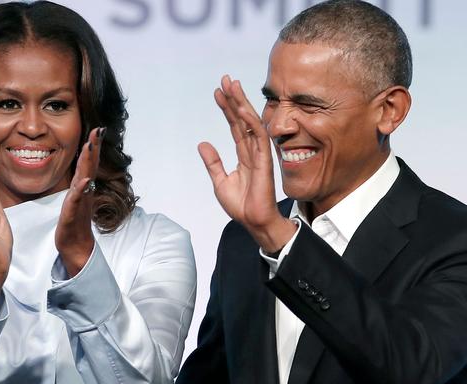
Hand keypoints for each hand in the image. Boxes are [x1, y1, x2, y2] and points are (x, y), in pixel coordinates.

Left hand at [55, 127, 103, 276]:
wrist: (75, 245)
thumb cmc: (74, 223)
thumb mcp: (75, 199)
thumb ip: (79, 184)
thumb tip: (83, 172)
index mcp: (82, 187)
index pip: (88, 163)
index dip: (93, 146)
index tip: (98, 130)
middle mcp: (84, 192)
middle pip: (90, 166)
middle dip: (94, 148)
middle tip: (99, 131)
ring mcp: (80, 202)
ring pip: (84, 178)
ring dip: (88, 163)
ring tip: (90, 147)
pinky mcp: (72, 213)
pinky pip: (76, 199)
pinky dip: (80, 189)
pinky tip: (84, 180)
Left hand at [200, 75, 295, 252]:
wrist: (253, 221)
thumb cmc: (241, 205)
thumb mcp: (219, 181)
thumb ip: (213, 162)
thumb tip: (202, 144)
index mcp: (243, 155)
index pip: (234, 127)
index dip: (226, 109)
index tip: (218, 93)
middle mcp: (252, 151)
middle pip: (242, 119)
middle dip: (234, 99)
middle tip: (225, 80)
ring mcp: (259, 154)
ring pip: (250, 122)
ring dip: (241, 103)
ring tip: (232, 85)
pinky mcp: (264, 160)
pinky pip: (258, 136)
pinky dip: (250, 121)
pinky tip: (241, 108)